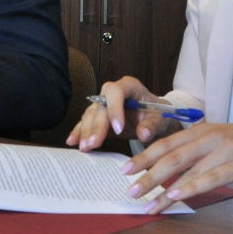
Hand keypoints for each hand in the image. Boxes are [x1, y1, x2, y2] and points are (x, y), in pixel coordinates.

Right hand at [66, 77, 180, 151]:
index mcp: (129, 86)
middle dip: (97, 126)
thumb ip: (152, 126)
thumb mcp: (160, 120)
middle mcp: (112, 92)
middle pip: (100, 106)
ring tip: (84, 147)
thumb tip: (143, 134)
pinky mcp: (98, 116)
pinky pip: (86, 122)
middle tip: (94, 143)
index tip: (118, 130)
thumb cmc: (158, 115)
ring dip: (86, 131)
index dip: (115, 109)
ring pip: (90, 114)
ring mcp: (103, 103)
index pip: (116, 92)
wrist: (154, 118)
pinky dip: (79, 132)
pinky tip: (72, 141)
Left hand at [122, 117, 232, 213]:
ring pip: (185, 171)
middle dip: (147, 175)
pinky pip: (208, 179)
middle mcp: (208, 138)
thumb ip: (196, 151)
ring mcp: (222, 151)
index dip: (143, 157)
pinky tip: (176, 196)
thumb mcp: (218, 139)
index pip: (165, 144)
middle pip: (170, 157)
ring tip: (148, 203)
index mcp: (200, 130)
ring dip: (163, 189)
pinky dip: (190, 188)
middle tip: (130, 190)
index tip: (125, 170)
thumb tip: (170, 171)